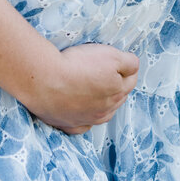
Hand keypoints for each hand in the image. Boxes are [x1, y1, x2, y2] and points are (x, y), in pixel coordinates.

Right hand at [24, 42, 138, 134]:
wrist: (45, 80)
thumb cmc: (77, 65)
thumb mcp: (110, 55)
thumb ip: (128, 62)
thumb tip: (135, 66)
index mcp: (117, 92)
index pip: (131, 79)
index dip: (127, 68)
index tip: (122, 61)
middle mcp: (105, 110)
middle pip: (117, 98)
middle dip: (116, 85)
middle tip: (107, 72)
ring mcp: (87, 120)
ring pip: (102, 113)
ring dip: (102, 102)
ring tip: (95, 90)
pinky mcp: (69, 125)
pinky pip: (81, 124)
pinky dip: (84, 117)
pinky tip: (80, 110)